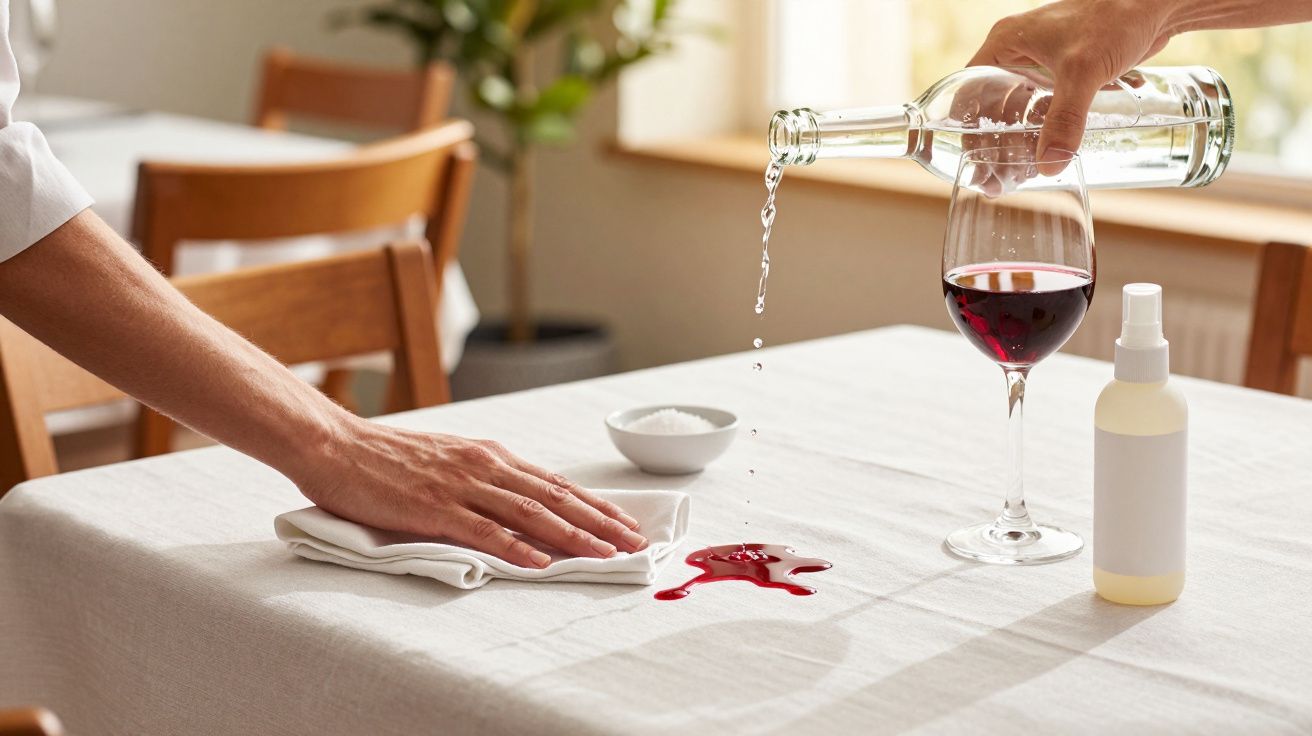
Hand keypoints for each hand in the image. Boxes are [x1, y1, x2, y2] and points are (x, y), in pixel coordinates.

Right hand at [292, 417, 647, 568]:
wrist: (336, 445)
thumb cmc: (386, 457)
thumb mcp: (447, 458)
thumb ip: (483, 478)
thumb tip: (518, 499)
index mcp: (490, 455)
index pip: (555, 482)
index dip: (594, 504)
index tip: (624, 523)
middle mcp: (485, 466)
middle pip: (555, 497)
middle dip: (599, 522)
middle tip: (634, 543)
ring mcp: (461, 486)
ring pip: (531, 513)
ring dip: (573, 536)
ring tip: (604, 555)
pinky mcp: (435, 508)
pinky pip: (484, 531)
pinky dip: (518, 548)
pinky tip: (542, 562)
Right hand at [968, 0, 1175, 163]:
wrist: (1158, 3)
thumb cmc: (1116, 17)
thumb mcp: (1083, 72)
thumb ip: (1065, 119)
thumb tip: (1049, 165)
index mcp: (1005, 42)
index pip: (968, 90)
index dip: (967, 127)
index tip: (972, 160)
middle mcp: (1018, 51)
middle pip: (992, 105)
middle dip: (992, 142)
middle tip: (996, 177)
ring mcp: (1042, 61)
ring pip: (1019, 108)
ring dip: (1017, 140)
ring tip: (1017, 174)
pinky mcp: (1067, 71)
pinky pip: (1044, 107)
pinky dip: (1041, 130)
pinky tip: (1046, 153)